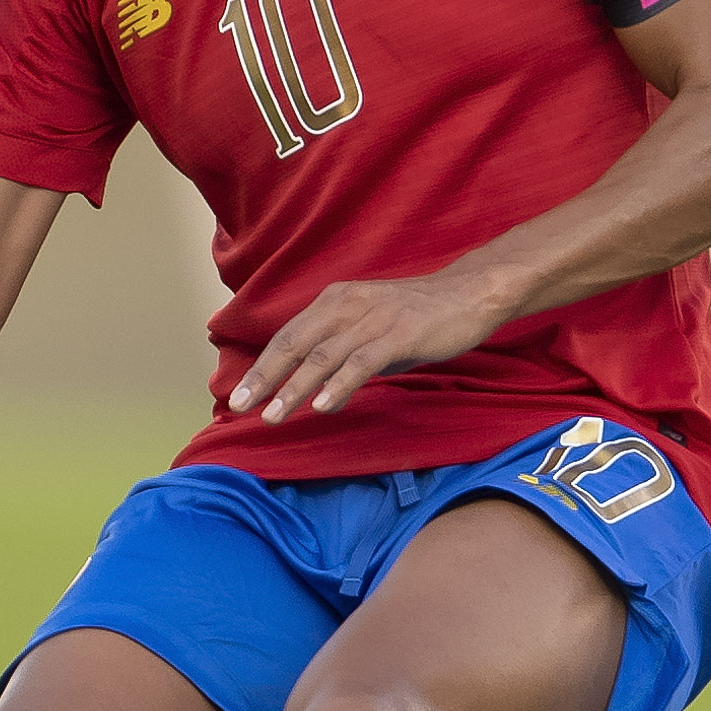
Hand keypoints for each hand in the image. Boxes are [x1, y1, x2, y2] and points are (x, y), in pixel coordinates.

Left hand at [228, 266, 520, 423]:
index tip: (239, 396)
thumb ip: (343, 356)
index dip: (261, 367)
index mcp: (335, 300)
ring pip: (323, 356)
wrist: (470, 294)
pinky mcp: (400, 334)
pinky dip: (339, 385)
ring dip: (295, 388)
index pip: (288, 336)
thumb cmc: (420, 316)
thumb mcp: (372, 331)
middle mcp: (347, 304)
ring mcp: (373, 318)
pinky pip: (362, 362)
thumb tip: (317, 393)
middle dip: (265, 378)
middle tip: (240, 407)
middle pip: (295, 344)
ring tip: (274, 416)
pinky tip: (323, 406)